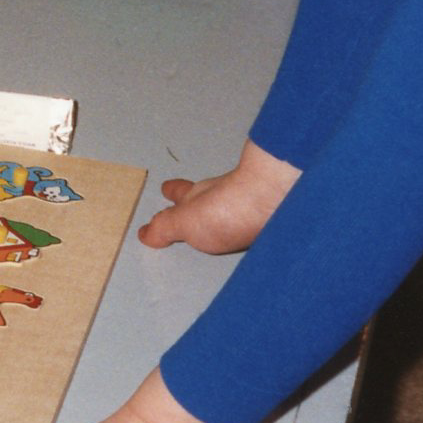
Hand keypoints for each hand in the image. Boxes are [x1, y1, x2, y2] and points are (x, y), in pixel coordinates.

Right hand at [138, 139, 300, 253]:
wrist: (278, 201)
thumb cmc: (227, 209)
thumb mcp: (185, 222)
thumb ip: (165, 227)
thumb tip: (144, 232)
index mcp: (197, 197)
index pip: (180, 192)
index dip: (172, 192)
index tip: (166, 190)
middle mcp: (224, 197)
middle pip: (208, 196)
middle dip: (200, 202)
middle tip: (196, 206)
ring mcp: (251, 204)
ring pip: (235, 207)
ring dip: (229, 214)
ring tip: (227, 224)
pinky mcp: (274, 215)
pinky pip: (259, 218)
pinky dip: (254, 224)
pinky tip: (258, 232)